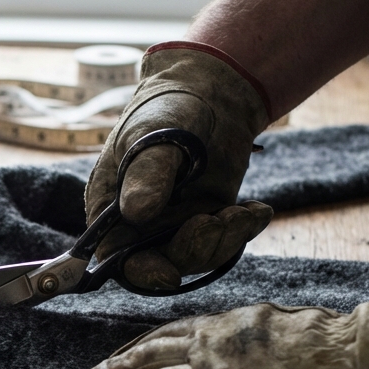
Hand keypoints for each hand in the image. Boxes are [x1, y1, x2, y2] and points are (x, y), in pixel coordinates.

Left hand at [70, 292, 368, 368]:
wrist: (360, 359)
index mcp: (224, 324)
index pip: (162, 335)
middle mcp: (211, 348)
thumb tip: (230, 341)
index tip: (107, 362)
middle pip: (143, 361)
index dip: (128, 351)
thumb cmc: (334, 343)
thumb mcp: (279, 323)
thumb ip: (246, 332)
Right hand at [86, 43, 273, 289]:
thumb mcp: (153, 136)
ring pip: (198, 256)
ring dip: (224, 241)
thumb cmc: (167, 109)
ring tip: (244, 211)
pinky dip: (243, 230)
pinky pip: (224, 241)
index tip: (168, 276)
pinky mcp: (208, 217)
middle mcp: (141, 224)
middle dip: (193, 251)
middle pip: (162, 263)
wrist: (209, 92)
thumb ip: (146, 174)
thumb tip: (136, 214)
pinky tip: (257, 210)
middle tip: (216, 222)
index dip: (140, 272)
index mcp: (111, 209)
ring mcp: (175, 224)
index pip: (117, 256)